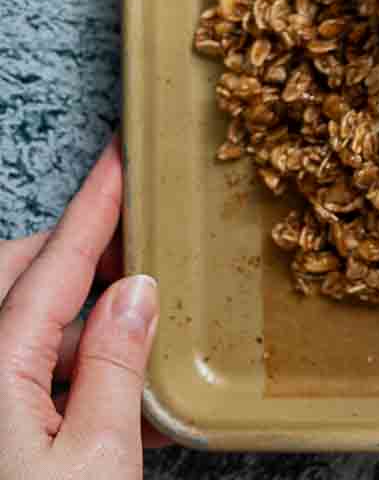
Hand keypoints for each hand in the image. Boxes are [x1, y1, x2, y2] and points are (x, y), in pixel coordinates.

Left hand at [1, 137, 166, 479]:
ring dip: (68, 313)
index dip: (92, 209)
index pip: (51, 267)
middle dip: (72, 253)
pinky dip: (60, 362)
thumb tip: (135, 292)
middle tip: (135, 243)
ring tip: (132, 324)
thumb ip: (117, 367)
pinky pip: (17, 370)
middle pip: (15, 283)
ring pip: (13, 326)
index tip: (119, 159)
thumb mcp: (99, 458)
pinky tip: (110, 389)